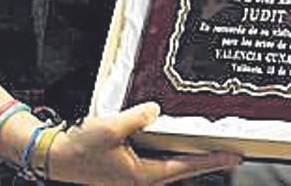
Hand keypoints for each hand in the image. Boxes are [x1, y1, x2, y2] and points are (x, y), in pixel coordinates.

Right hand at [46, 102, 240, 184]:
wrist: (56, 157)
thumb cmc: (81, 148)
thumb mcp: (112, 127)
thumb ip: (138, 118)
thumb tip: (156, 110)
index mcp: (141, 175)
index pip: (184, 167)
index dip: (211, 160)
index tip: (233, 156)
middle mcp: (139, 179)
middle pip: (181, 170)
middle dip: (206, 162)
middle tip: (230, 154)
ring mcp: (132, 176)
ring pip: (168, 168)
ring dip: (187, 159)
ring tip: (207, 149)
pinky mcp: (125, 170)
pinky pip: (155, 162)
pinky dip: (169, 154)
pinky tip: (172, 144)